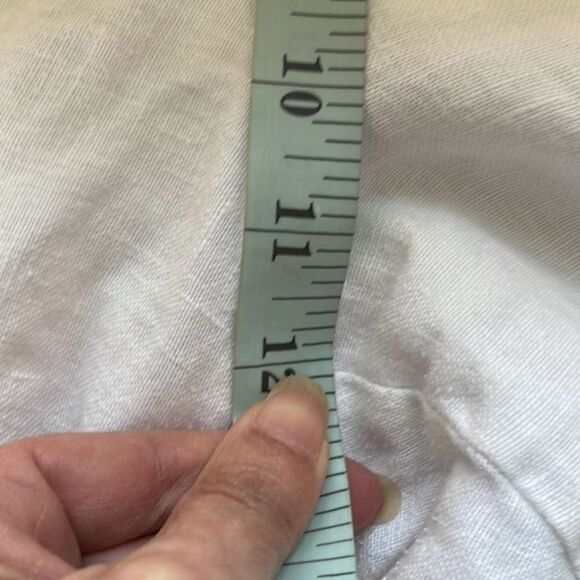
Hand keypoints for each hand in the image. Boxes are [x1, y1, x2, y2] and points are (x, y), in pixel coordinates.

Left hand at [0, 377, 386, 578]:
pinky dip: (238, 579)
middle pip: (160, 517)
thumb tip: (299, 414)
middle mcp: (19, 567)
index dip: (225, 452)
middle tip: (344, 512)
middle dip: (257, 511)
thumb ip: (231, 508)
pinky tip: (296, 571)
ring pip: (177, 564)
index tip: (314, 451)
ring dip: (259, 555)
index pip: (122, 460)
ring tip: (333, 553)